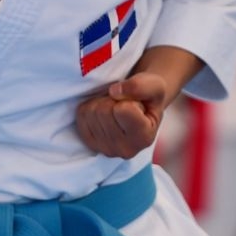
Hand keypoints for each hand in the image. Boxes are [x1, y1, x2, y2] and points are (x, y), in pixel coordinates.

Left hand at [74, 44, 201, 157]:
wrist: (141, 108)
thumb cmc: (149, 97)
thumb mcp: (155, 85)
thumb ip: (140, 86)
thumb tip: (114, 91)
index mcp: (144, 138)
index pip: (123, 109)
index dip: (128, 98)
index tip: (136, 103)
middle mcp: (125, 150)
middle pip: (103, 111)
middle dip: (113, 100)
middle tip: (124, 104)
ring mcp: (105, 149)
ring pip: (91, 112)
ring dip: (101, 102)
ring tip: (115, 109)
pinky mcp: (89, 142)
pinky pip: (81, 115)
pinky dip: (90, 108)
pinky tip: (104, 114)